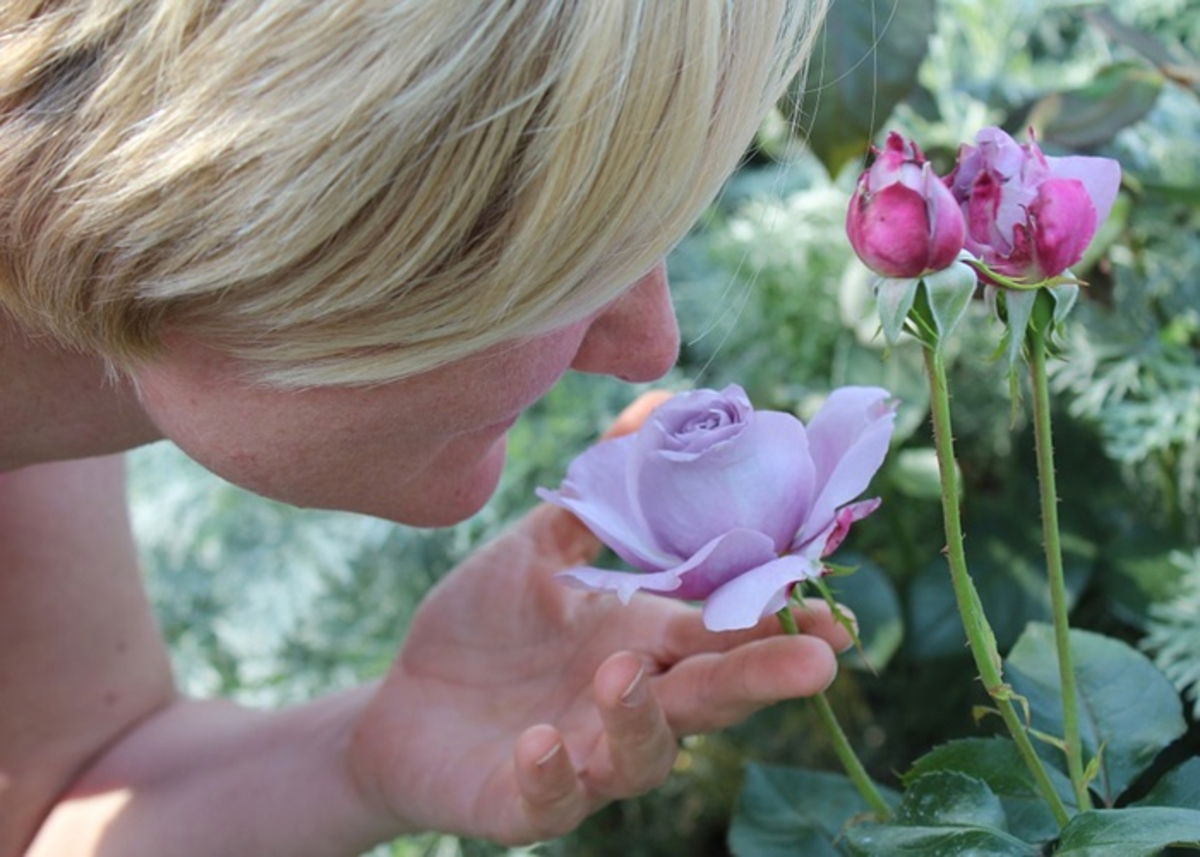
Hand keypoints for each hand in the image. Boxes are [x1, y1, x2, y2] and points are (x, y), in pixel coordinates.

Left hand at [349, 394, 852, 845]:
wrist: (401, 703)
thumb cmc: (482, 628)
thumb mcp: (536, 550)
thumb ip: (597, 494)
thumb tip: (655, 406)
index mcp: (640, 641)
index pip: (720, 631)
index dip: (776, 623)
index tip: (834, 614)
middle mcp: (628, 703)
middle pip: (708, 695)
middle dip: (760, 678)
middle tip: (815, 662)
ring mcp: (582, 757)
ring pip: (641, 755)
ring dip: (641, 719)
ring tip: (623, 673)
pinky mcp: (526, 800)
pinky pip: (551, 800)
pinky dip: (552, 775)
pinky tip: (538, 743)